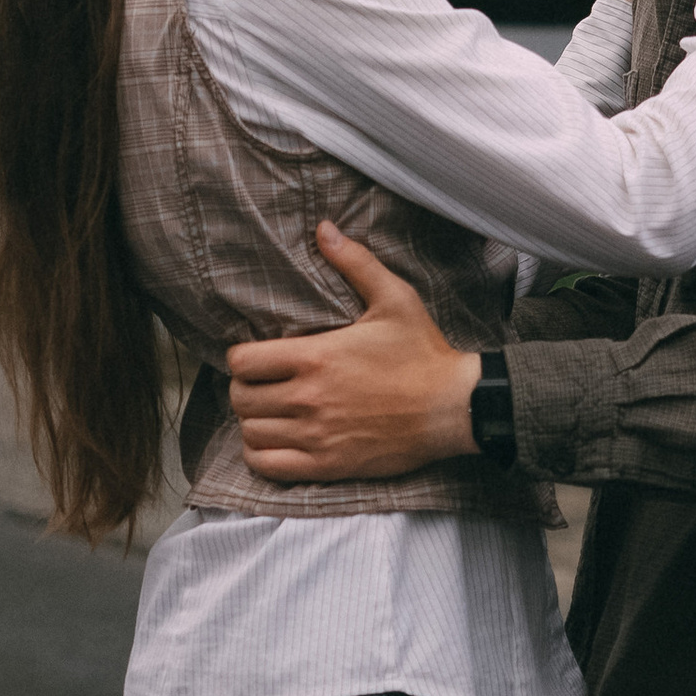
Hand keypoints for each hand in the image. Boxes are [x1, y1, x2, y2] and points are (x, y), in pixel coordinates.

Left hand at [226, 220, 478, 480]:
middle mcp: (309, 397)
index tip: (256, 357)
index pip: (242, 361)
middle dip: (245, 388)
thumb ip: (355, 263)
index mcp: (315, 356)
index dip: (241, 358)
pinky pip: (268, 466)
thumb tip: (324, 229)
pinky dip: (262, 454)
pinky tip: (275, 441)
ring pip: (250, 432)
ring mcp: (317, 435)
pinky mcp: (328, 464)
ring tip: (270, 412)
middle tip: (263, 385)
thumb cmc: (423, 353)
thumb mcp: (394, 299)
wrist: (454, 407)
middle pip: (241, 398)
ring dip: (254, 421)